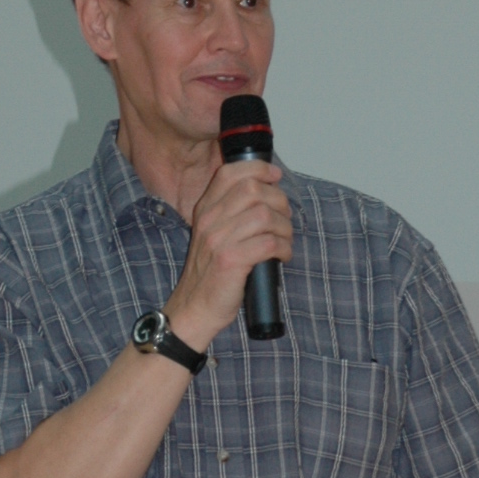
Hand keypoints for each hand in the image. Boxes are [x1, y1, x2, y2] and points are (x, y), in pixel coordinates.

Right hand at [167, 158, 292, 349]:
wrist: (193, 308)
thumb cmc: (210, 275)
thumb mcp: (213, 236)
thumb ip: (230, 214)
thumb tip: (267, 195)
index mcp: (204, 210)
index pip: (230, 173)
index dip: (258, 169)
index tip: (275, 177)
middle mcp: (209, 220)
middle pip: (253, 190)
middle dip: (279, 202)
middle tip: (284, 220)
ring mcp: (219, 240)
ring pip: (265, 216)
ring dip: (285, 228)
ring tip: (284, 242)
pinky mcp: (231, 261)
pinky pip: (269, 243)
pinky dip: (283, 248)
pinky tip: (282, 256)